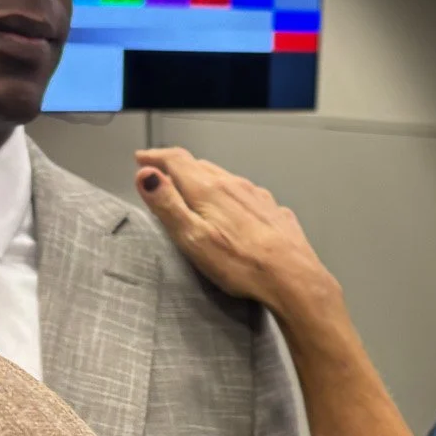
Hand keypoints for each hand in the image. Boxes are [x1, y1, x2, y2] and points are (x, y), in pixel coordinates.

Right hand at [134, 147, 341, 326]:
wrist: (293, 278)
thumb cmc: (242, 264)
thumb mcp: (192, 238)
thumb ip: (167, 204)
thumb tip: (145, 175)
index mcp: (209, 190)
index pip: (176, 160)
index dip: (155, 157)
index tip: (142, 159)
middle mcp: (234, 185)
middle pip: (199, 166)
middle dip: (176, 167)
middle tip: (161, 174)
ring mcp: (256, 196)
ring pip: (223, 178)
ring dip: (202, 178)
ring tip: (191, 188)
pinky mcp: (272, 210)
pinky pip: (245, 194)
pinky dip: (228, 193)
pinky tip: (230, 208)